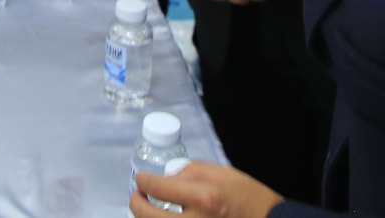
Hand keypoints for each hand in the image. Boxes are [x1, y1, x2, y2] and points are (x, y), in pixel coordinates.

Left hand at [130, 160, 281, 217]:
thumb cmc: (248, 198)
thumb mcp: (221, 174)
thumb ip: (189, 172)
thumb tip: (166, 178)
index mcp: (203, 198)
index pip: (156, 188)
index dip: (143, 180)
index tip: (142, 178)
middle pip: (147, 216)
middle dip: (136, 202)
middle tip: (138, 194)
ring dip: (147, 217)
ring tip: (149, 208)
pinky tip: (165, 217)